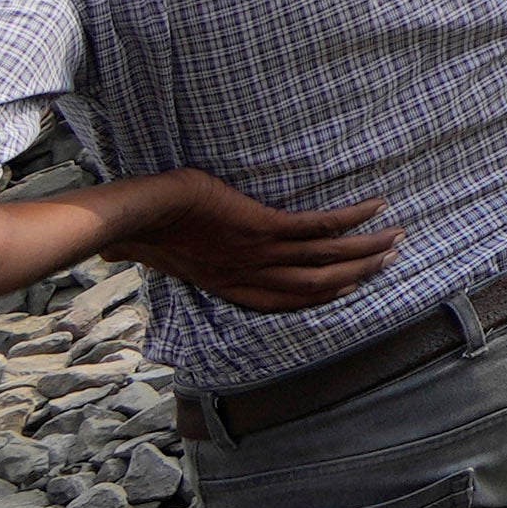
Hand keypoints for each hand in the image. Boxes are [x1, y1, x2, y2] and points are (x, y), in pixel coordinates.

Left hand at [104, 171, 398, 313]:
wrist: (141, 213)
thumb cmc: (139, 229)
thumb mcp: (147, 251)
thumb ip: (145, 253)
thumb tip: (111, 252)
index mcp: (226, 282)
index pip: (281, 298)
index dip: (319, 296)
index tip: (347, 288)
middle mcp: (249, 273)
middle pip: (314, 283)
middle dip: (355, 274)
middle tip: (388, 263)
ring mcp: (258, 252)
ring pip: (323, 258)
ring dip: (364, 250)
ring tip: (395, 240)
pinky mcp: (263, 227)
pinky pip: (315, 227)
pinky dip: (349, 220)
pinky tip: (374, 209)